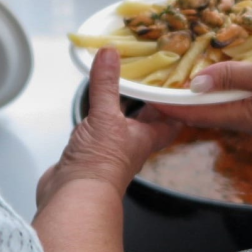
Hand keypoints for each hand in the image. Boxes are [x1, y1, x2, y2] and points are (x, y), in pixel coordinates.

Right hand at [36, 49, 180, 210]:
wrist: (73, 198)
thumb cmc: (99, 166)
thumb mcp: (105, 116)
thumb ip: (106, 84)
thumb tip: (110, 53)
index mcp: (146, 136)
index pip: (171, 119)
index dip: (176, 104)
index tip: (178, 85)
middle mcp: (131, 144)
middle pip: (147, 121)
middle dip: (149, 103)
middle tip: (150, 80)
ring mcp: (110, 151)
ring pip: (122, 126)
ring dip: (123, 110)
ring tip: (122, 88)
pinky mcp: (88, 156)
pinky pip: (97, 133)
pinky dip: (97, 120)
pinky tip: (92, 112)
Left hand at [156, 61, 251, 137]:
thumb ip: (233, 76)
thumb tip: (196, 81)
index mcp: (241, 117)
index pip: (195, 113)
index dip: (170, 105)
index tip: (147, 97)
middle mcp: (246, 122)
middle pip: (206, 111)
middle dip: (182, 100)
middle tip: (162, 84)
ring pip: (223, 105)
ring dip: (204, 93)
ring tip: (186, 77)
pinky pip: (241, 101)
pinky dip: (226, 89)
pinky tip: (225, 76)